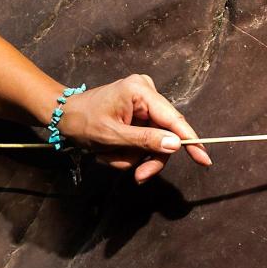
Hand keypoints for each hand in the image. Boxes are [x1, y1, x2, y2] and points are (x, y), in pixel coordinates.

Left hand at [56, 74, 213, 181]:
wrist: (61, 117)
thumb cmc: (82, 122)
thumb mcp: (113, 136)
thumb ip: (145, 140)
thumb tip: (175, 144)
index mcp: (140, 91)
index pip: (174, 119)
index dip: (190, 141)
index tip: (205, 160)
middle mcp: (146, 92)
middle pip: (164, 135)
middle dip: (149, 157)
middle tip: (138, 176)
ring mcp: (142, 102)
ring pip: (153, 141)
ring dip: (133, 156)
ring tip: (109, 157)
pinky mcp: (137, 113)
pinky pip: (144, 139)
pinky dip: (129, 151)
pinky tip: (110, 151)